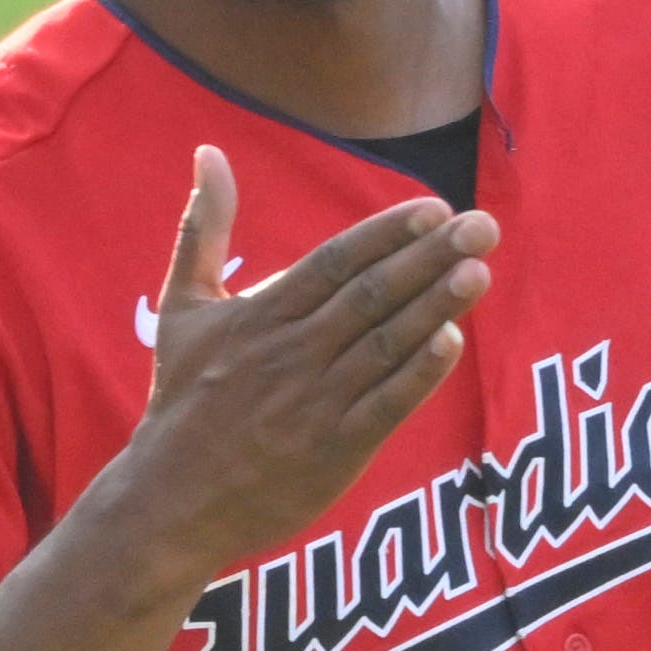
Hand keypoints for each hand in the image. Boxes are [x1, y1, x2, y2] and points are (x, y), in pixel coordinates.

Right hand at [110, 146, 495, 580]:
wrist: (169, 499)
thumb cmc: (180, 398)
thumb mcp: (183, 307)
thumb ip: (203, 228)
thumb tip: (209, 152)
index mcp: (260, 314)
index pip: (334, 262)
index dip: (386, 234)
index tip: (434, 209)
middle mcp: (290, 352)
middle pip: (369, 295)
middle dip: (429, 258)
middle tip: (481, 227)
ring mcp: (313, 402)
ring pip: (383, 345)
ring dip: (434, 306)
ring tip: (478, 271)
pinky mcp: (332, 451)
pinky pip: (384, 406)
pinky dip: (417, 375)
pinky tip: (451, 342)